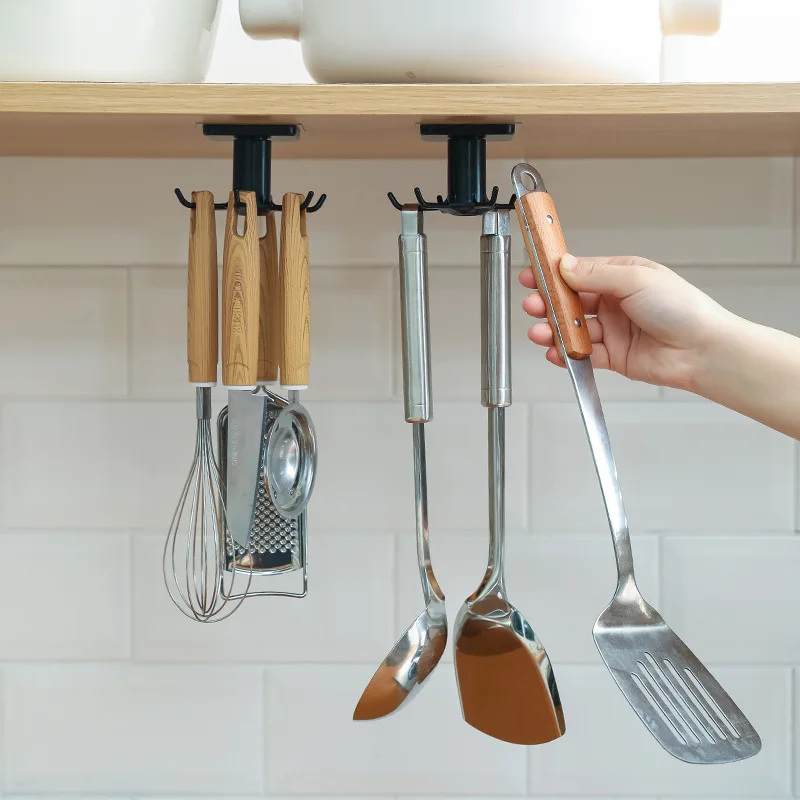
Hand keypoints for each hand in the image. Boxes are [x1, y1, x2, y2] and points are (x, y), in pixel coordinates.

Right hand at [520, 254, 732, 390]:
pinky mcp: (613, 356)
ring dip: (554, 330)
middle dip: (548, 304)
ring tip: (540, 332)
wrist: (702, 350)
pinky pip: (583, 354)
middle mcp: (615, 303)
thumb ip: (596, 274)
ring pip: (574, 329)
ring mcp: (613, 330)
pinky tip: (555, 352)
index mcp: (621, 277)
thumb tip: (565, 266)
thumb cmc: (682, 308)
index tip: (532, 275)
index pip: (579, 272)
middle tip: (533, 305)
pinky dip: (566, 353)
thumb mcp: (635, 279)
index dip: (553, 274)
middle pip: (571, 302)